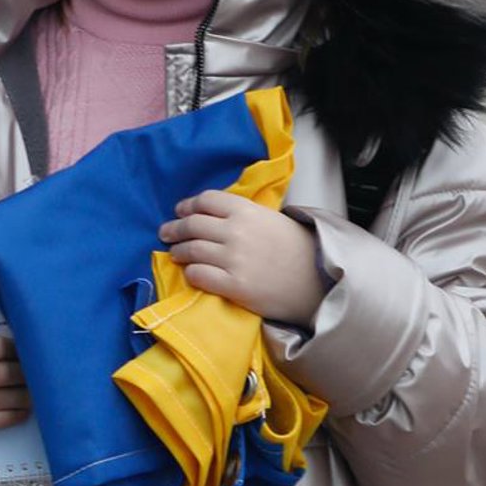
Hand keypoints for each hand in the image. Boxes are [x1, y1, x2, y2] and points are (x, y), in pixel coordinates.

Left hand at [159, 193, 328, 327]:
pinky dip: (190, 272)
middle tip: (166, 233)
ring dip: (178, 251)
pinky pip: (199, 275)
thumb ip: (244, 214)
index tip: (180, 211)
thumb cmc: (298, 249)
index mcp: (246, 211)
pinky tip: (190, 272)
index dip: (188, 205)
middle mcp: (236, 231)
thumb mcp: (271, 219)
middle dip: (174, 229)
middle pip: (192, 224)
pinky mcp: (234, 286)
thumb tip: (215, 215)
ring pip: (191, 250)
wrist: (319, 282)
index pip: (205, 200)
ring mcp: (233, 259)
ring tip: (175, 253)